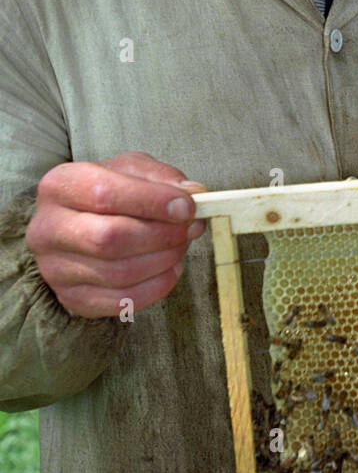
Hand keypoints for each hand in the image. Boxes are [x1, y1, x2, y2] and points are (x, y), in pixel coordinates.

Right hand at [25, 152, 208, 319]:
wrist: (76, 228)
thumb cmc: (106, 194)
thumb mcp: (130, 170)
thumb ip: (161, 177)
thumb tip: (193, 193)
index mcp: (60, 186)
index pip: (104, 194)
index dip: (153, 202)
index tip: (187, 207)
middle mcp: (49, 229)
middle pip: (110, 238)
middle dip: (162, 234)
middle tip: (191, 227)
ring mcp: (55, 269)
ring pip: (120, 273)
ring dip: (165, 259)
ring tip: (182, 244)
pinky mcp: (73, 298)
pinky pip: (122, 301)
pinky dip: (157, 286)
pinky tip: (171, 268)